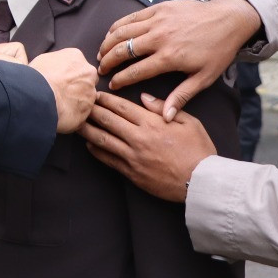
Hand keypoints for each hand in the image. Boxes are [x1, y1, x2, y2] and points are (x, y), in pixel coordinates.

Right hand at [29, 49, 97, 132]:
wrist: (37, 96)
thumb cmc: (36, 77)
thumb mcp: (42, 59)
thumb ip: (56, 62)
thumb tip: (53, 68)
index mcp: (76, 57)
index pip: (78, 65)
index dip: (69, 74)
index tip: (61, 80)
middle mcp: (88, 73)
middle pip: (86, 81)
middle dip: (77, 87)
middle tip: (61, 93)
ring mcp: (90, 93)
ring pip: (85, 98)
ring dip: (75, 102)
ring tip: (58, 105)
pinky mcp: (87, 111)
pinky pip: (80, 114)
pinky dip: (72, 115)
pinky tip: (60, 114)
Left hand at [79, 92, 214, 201]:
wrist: (201, 182)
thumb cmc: (199, 150)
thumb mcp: (189, 122)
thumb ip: (164, 107)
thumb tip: (144, 97)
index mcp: (152, 123)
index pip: (122, 107)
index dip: (106, 99)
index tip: (96, 94)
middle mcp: (138, 138)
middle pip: (107, 120)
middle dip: (92, 110)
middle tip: (81, 104)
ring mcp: (132, 157)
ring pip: (103, 140)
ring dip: (87, 129)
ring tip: (76, 122)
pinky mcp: (131, 173)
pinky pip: (108, 160)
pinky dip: (96, 151)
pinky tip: (88, 144)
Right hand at [97, 0, 261, 114]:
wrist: (229, 19)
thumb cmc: (218, 50)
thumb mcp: (204, 78)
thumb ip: (181, 96)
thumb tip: (165, 117)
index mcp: (169, 57)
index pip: (134, 71)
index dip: (119, 80)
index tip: (112, 86)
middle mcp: (159, 37)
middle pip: (122, 51)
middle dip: (107, 62)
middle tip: (100, 70)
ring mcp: (157, 20)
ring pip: (122, 32)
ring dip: (108, 43)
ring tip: (100, 53)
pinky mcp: (158, 8)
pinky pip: (131, 17)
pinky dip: (117, 26)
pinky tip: (112, 34)